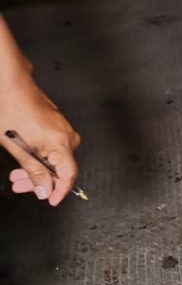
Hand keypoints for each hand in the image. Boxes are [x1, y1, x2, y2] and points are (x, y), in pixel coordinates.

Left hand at [1, 77, 79, 204]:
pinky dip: (40, 157)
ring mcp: (64, 130)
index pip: (68, 175)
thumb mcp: (16, 147)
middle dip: (41, 181)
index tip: (51, 200)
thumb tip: (45, 189)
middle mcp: (67, 136)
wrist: (10, 83)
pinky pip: (54, 148)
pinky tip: (26, 159)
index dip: (60, 191)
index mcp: (60, 143)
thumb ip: (33, 171)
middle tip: (22, 185)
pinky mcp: (58, 126)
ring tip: (19, 174)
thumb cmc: (11, 109)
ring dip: (38, 169)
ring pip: (56, 159)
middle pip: (61, 168)